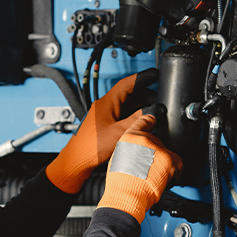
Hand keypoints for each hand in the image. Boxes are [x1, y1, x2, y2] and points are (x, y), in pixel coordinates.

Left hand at [46, 69, 157, 193]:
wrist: (76, 161)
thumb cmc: (91, 147)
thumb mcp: (120, 132)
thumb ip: (138, 120)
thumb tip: (154, 111)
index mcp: (107, 103)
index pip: (127, 84)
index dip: (142, 78)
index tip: (154, 75)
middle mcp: (105, 107)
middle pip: (128, 95)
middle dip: (145, 95)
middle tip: (159, 99)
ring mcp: (105, 116)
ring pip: (126, 106)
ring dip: (140, 108)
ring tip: (153, 112)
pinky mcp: (105, 126)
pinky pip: (122, 117)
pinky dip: (134, 118)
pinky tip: (141, 124)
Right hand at [96, 114, 182, 221]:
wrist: (127, 195)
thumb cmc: (120, 183)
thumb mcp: (118, 159)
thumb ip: (130, 151)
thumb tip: (139, 153)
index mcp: (129, 137)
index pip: (144, 121)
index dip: (150, 121)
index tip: (153, 122)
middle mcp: (144, 138)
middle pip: (156, 140)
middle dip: (154, 153)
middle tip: (147, 168)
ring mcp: (158, 148)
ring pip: (166, 152)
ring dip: (162, 163)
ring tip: (153, 176)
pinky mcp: (170, 159)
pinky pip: (177, 162)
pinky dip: (174, 171)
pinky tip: (163, 178)